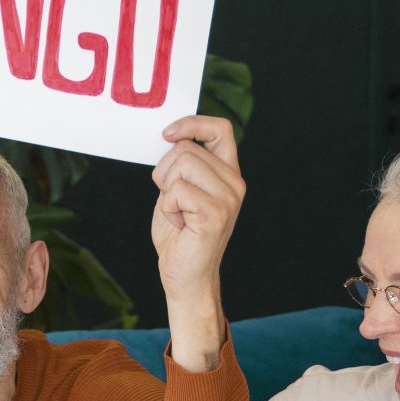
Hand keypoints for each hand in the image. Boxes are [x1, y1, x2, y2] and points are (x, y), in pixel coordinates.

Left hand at [149, 115, 243, 288]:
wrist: (186, 276)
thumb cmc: (179, 235)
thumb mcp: (179, 191)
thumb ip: (182, 165)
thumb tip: (171, 135)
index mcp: (228, 174)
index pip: (220, 129)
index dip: (192, 123)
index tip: (168, 134)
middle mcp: (234, 183)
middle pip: (186, 148)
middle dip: (165, 171)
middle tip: (172, 201)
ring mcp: (227, 198)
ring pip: (181, 164)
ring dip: (166, 190)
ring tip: (177, 213)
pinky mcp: (214, 214)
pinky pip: (176, 190)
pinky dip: (167, 207)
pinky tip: (179, 224)